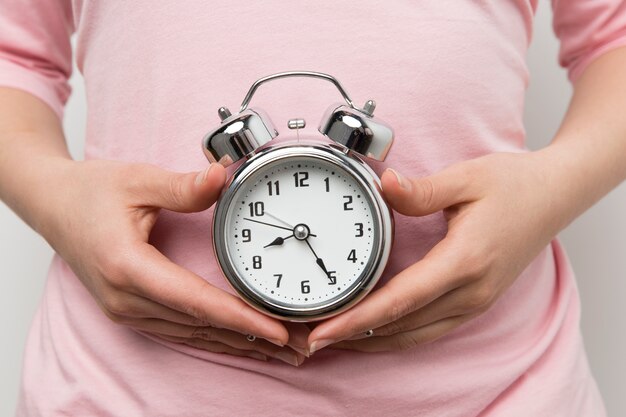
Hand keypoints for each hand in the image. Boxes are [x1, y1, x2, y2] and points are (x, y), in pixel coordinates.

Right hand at [40, 159, 305, 365]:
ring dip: (237, 343)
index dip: (240, 318)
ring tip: (280, 352)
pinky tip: (239, 343)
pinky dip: (214, 338)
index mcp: (128, 267)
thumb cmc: (89, 193)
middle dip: (252, 337)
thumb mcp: (137, 180)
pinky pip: (180, 331)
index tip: (276, 330)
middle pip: (200, 326)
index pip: (196, 301)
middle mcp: (126, 298)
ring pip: (192, 335)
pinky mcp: (130, 310)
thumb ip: (183, 185)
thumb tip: (221, 176)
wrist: (53, 205)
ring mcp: (126, 310)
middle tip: (298, 345)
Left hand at [308, 151, 569, 352]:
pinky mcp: (477, 300)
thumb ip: (422, 190)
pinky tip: (376, 333)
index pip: (401, 300)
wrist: (556, 196)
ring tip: (336, 339)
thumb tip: (384, 184)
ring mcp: (477, 300)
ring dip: (373, 341)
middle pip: (402, 326)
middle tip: (313, 337)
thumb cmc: (514, 185)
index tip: (325, 330)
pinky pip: (431, 329)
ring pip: (416, 335)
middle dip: (355, 335)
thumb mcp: (467, 178)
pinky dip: (398, 336)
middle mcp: (472, 291)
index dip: (359, 318)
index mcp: (465, 261)